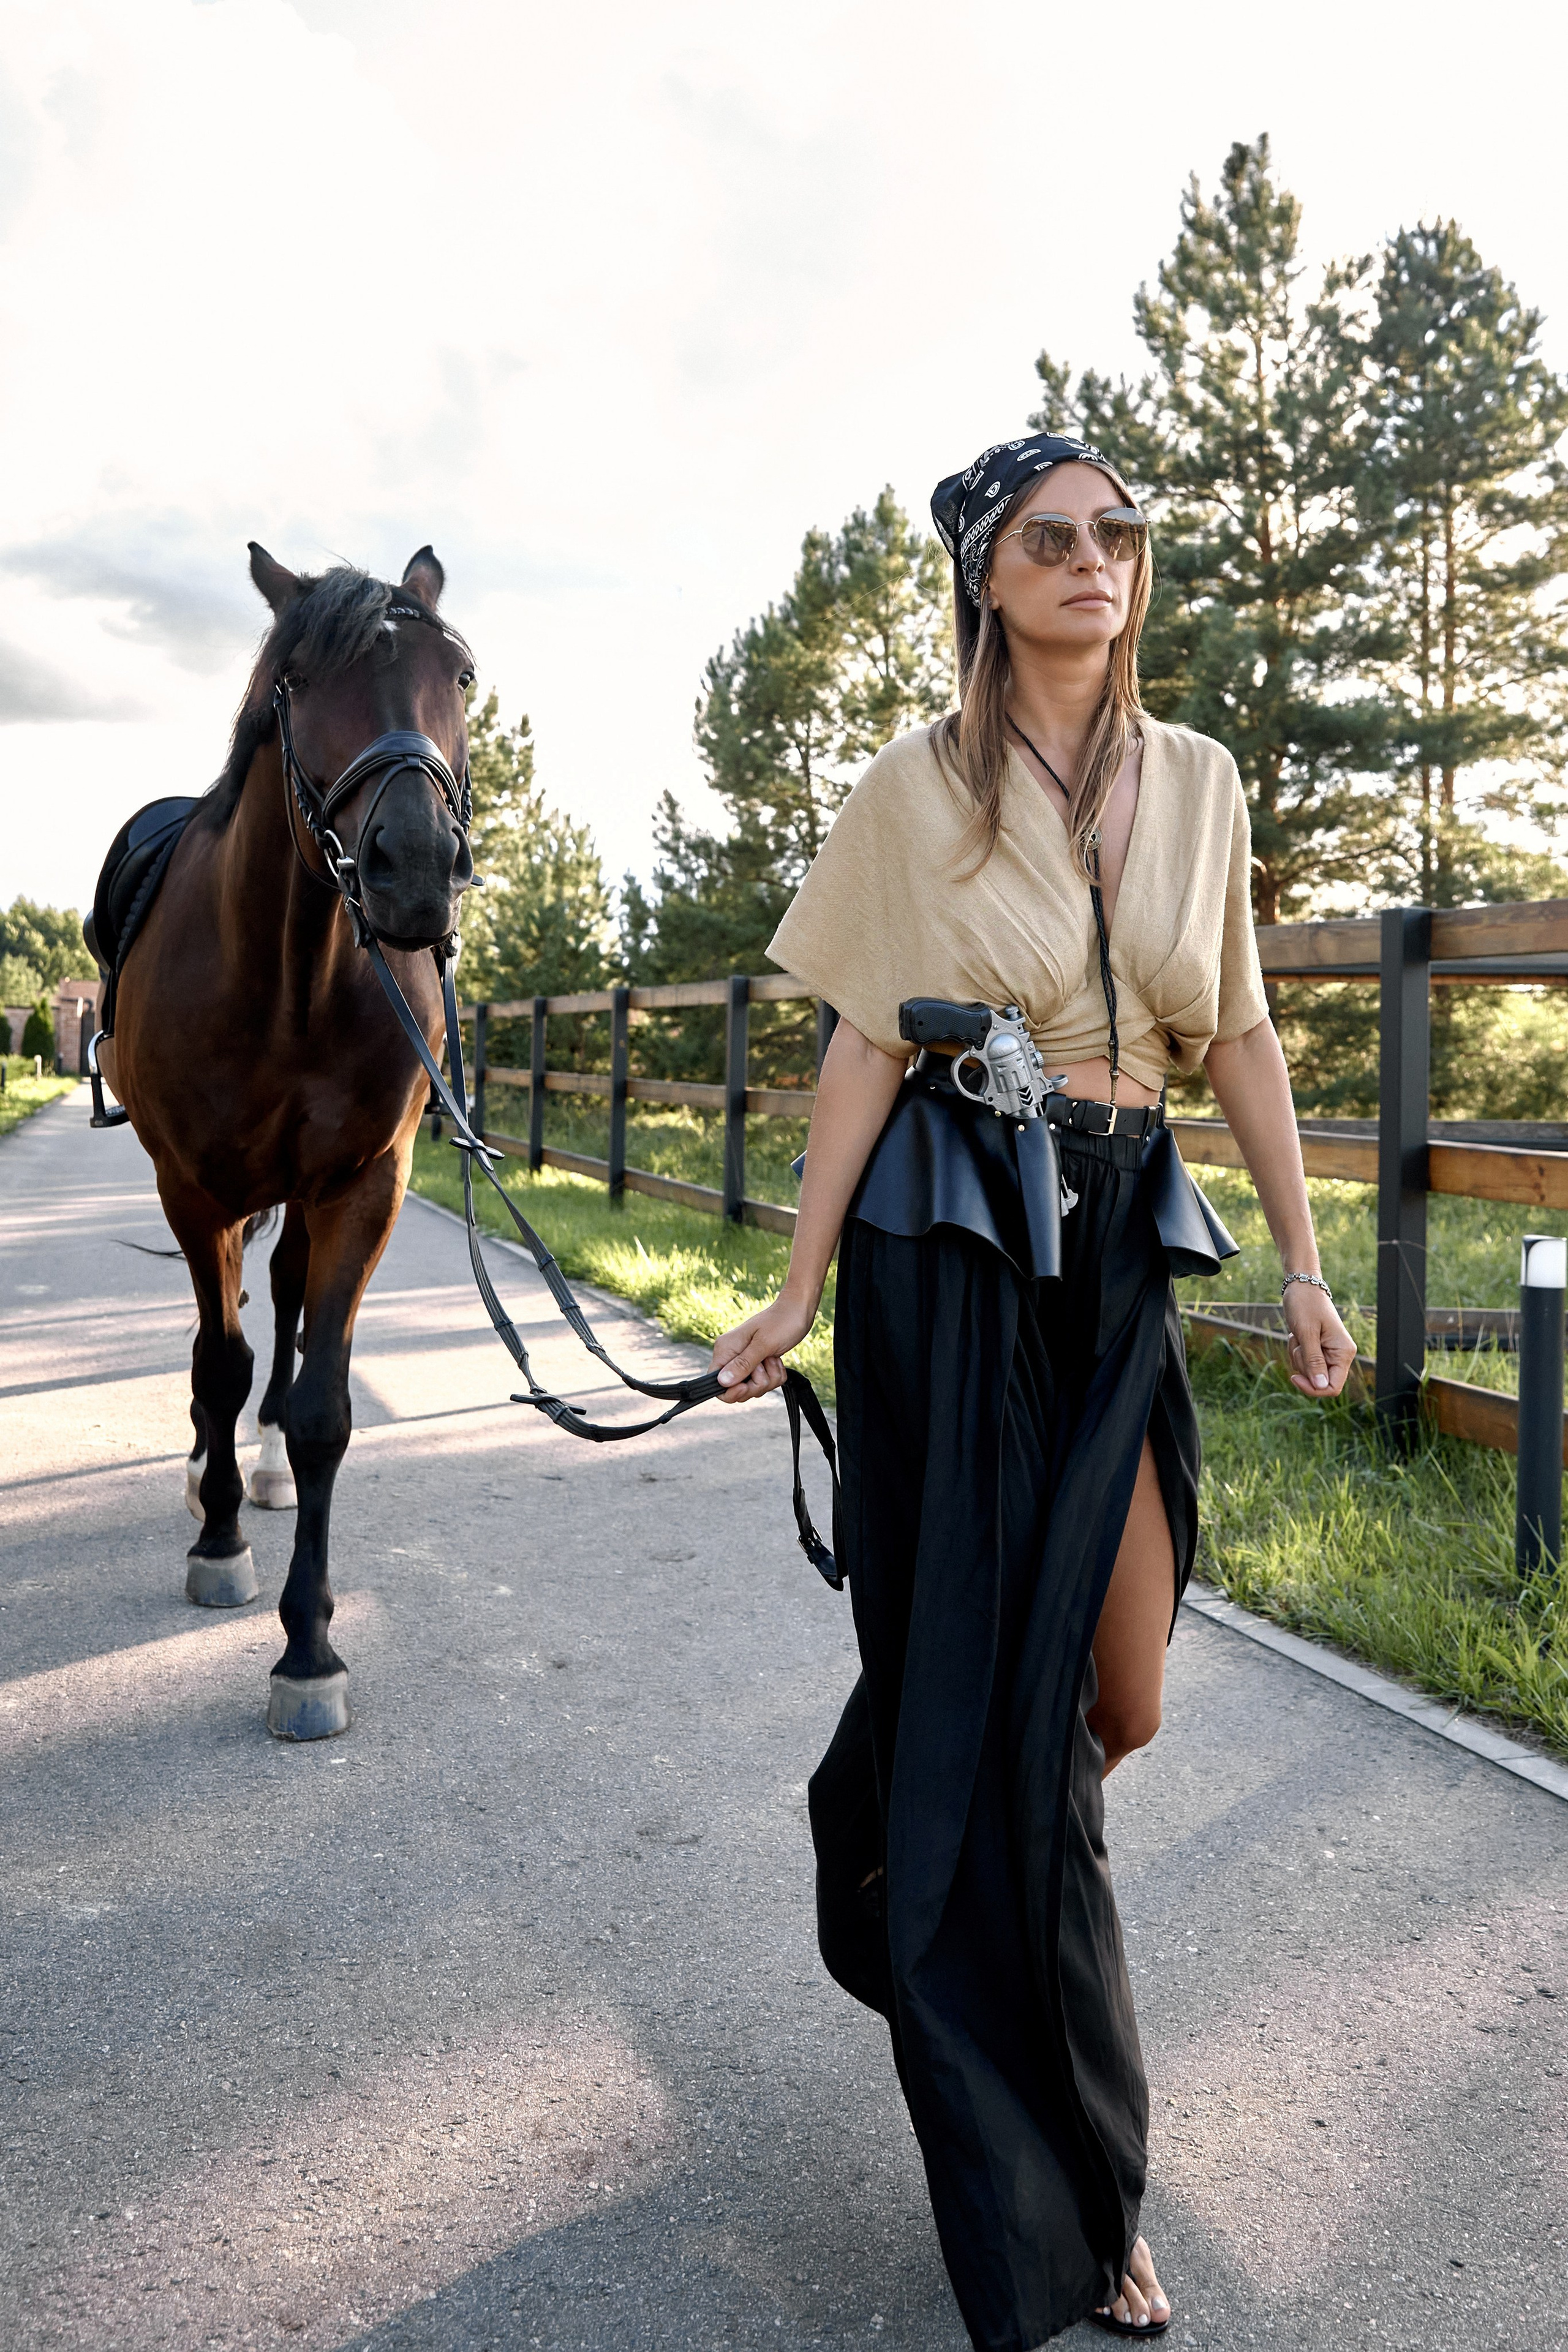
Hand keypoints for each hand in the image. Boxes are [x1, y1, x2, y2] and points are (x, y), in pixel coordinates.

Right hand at [709, 1292, 817, 1403]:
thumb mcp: (763, 1344)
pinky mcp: (758, 1363)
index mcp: (725, 1349)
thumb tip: (722, 1381)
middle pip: (735, 1389)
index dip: (729, 1391)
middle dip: (755, 1385)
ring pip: (752, 1387)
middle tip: (765, 1366)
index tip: (746, 1386)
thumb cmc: (781, 1322)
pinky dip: (775, 1375)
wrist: (798, 1310)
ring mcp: (745, 1360)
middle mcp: (732, 1356)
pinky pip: (764, 1382)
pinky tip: (777, 1360)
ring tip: (773, 1359)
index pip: (715, 1382)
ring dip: (768, 1378)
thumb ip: (743, 1364)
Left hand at [1283, 1279, 1356, 1397]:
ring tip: (1298, 1335)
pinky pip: (1303, 1361)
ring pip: (1308, 1371)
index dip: (1313, 1389)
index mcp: (1343, 1352)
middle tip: (1299, 1341)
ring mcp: (1329, 1352)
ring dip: (1297, 1355)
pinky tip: (1297, 1334)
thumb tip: (1321, 1387)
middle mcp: (1339, 1355)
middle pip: (1317, 1380)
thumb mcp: (1307, 1333)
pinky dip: (1296, 1350)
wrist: (1302, 1286)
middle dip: (1302, 1364)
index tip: (1294, 1377)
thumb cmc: (1305, 1305)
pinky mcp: (1318, 1349)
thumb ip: (1314, 1361)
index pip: (1333, 1387)